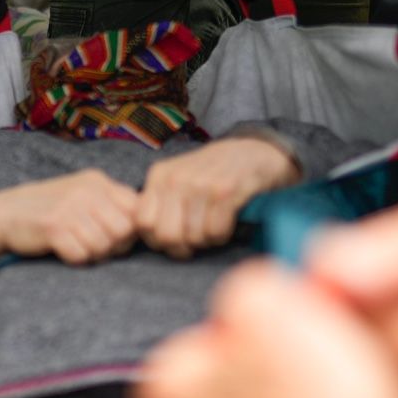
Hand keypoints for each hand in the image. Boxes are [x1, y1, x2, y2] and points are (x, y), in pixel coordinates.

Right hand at [0, 170, 139, 265]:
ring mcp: (70, 207)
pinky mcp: (53, 226)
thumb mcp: (83, 197)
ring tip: (74, 245)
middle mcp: (87, 190)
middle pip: (124, 232)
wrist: (3, 214)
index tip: (112, 236)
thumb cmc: (49, 211)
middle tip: (91, 244)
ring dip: (92, 254)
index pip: (137, 210)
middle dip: (113, 246)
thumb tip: (144, 228)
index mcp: (98, 181)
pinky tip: (61, 249)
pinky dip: (74, 258)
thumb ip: (113, 206)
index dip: (129, 231)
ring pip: (104, 246)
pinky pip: (81, 255)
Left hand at [136, 137, 298, 258]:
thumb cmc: (214, 172)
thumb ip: (161, 202)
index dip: (156, 240)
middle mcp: (176, 178)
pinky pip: (216, 232)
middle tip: (197, 239)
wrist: (255, 151)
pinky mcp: (225, 191)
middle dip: (183, 247)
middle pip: (166, 235)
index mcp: (160, 176)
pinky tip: (227, 221)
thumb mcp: (179, 179)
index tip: (174, 239)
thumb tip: (151, 237)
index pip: (142, 222)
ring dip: (206, 240)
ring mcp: (200, 183)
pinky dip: (223, 235)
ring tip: (214, 225)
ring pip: (193, 237)